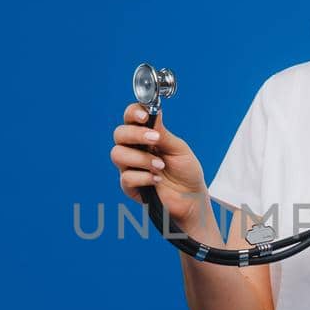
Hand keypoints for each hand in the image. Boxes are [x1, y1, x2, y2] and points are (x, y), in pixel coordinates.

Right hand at [112, 102, 212, 228]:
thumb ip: (163, 133)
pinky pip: (126, 177)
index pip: (130, 118)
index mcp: (145, 135)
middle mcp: (134, 148)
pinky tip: (157, 180)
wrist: (192, 198)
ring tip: (160, 166)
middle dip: (135, 134)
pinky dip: (144, 177)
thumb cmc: (186, 171)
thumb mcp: (178, 149)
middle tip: (155, 140)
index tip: (144, 116)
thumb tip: (154, 111)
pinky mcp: (129, 186)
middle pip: (119, 134)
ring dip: (141, 158)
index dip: (133, 113)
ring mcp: (130, 167)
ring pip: (117, 154)